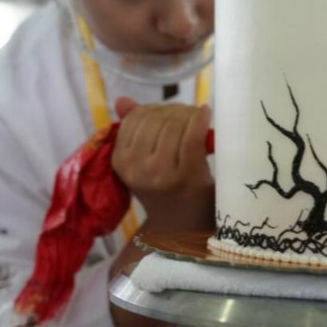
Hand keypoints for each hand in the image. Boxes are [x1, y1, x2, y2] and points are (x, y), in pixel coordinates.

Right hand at [111, 97, 213, 231]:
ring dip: (188, 114)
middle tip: (189, 115)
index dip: (155, 109)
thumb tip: (121, 100)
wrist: (185, 225)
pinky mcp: (185, 176)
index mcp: (120, 161)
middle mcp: (136, 168)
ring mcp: (160, 173)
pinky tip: (206, 116)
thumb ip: (133, 128)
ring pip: (173, 124)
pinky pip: (192, 136)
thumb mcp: (143, 160)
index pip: (135, 118)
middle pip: (156, 119)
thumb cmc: (167, 187)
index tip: (171, 113)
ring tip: (197, 119)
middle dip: (175, 110)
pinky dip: (200, 120)